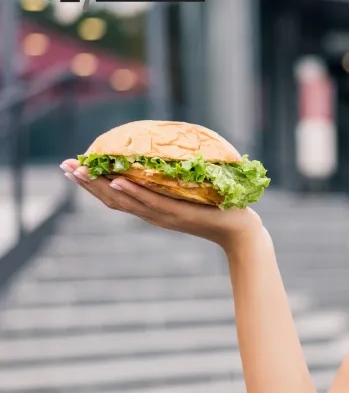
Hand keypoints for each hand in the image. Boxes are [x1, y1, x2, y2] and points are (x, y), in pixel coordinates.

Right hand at [60, 158, 262, 251]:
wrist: (239, 232)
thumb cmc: (217, 210)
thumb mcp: (189, 195)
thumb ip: (174, 183)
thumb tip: (164, 160)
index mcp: (152, 209)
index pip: (115, 197)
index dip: (92, 184)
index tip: (73, 168)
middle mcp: (153, 214)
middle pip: (112, 199)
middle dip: (87, 184)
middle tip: (65, 167)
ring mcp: (164, 214)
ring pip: (126, 201)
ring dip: (101, 186)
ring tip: (80, 172)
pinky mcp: (178, 213)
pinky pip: (152, 201)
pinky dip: (133, 192)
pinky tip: (117, 181)